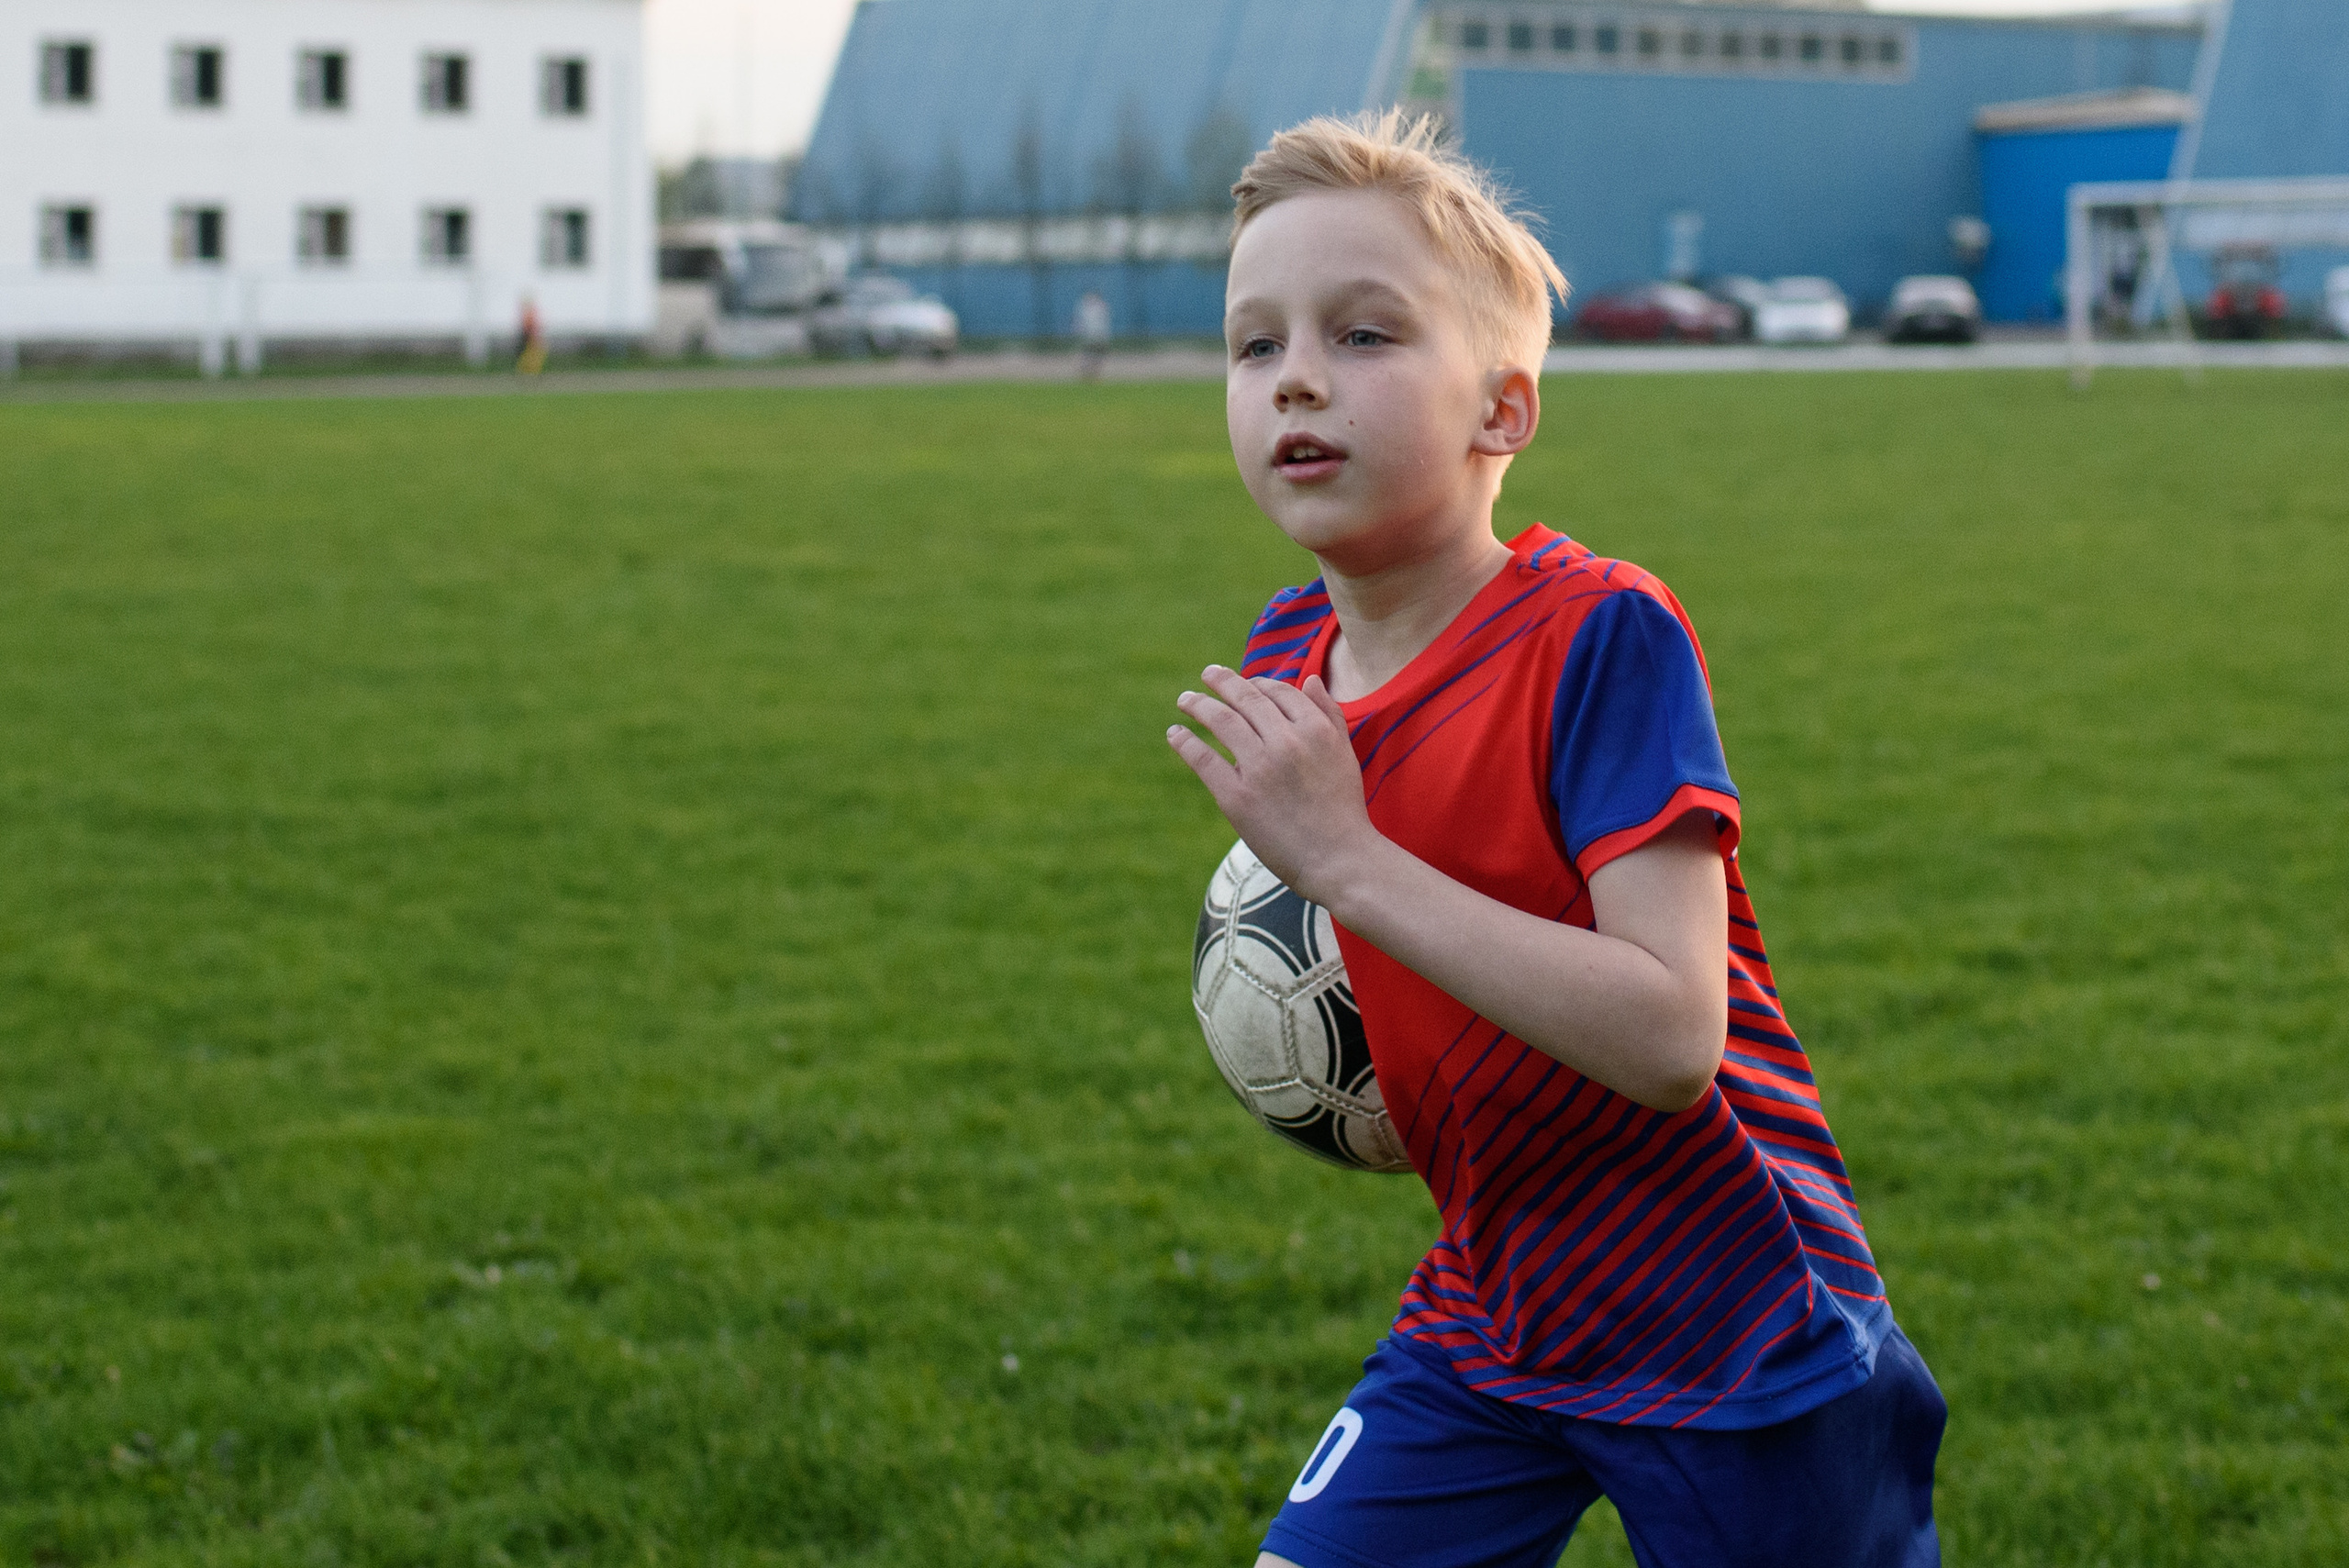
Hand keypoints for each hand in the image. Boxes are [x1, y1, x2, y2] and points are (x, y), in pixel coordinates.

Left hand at [1167, 666, 1379, 904]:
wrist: (1339, 858)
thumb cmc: (1343, 809)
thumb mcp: (1345, 753)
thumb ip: (1329, 714)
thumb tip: (1308, 679)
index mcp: (1315, 729)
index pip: (1278, 691)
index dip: (1257, 684)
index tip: (1243, 684)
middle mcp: (1287, 742)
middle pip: (1246, 700)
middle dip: (1222, 682)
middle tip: (1207, 674)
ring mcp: (1260, 768)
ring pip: (1222, 722)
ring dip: (1199, 704)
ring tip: (1185, 699)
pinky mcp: (1237, 797)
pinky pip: (1204, 759)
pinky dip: (1186, 742)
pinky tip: (1175, 733)